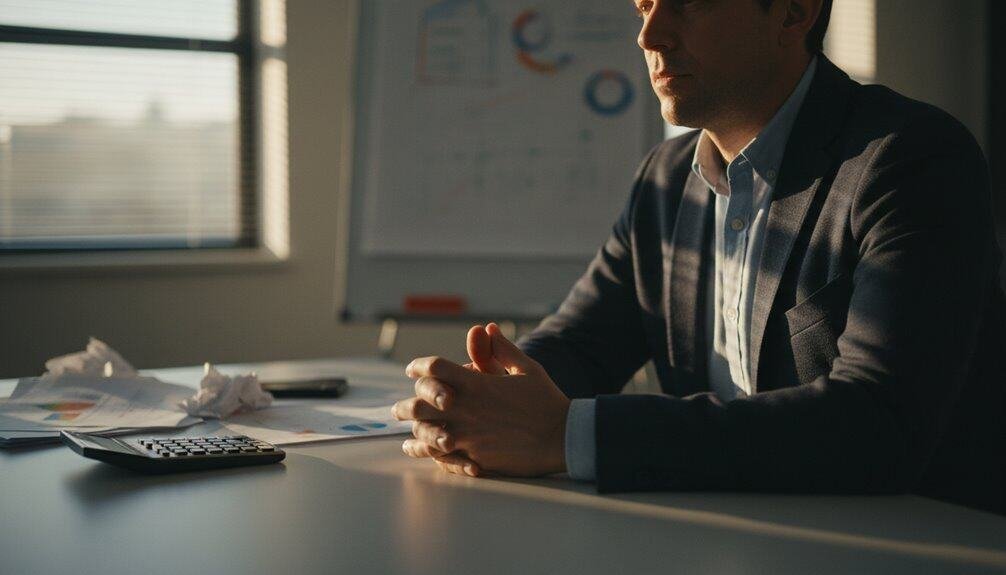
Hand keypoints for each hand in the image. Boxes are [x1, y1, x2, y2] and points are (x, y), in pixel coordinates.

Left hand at [392, 323, 570, 476]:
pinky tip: (424, 453)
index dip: (418, 366)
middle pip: (419, 405)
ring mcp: (468, 436)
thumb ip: (501, 349)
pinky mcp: (475, 457)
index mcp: (477, 384)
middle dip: (405, 406)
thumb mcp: (526, 368)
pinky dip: (429, 454)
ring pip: (425, 435)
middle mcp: (466, 410)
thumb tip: (486, 328)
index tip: (411, 369)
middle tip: (398, 409)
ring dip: (413, 433)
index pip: (434, 369)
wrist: (563, 437)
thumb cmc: (546, 401)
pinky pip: (441, 458)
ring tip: (407, 434)